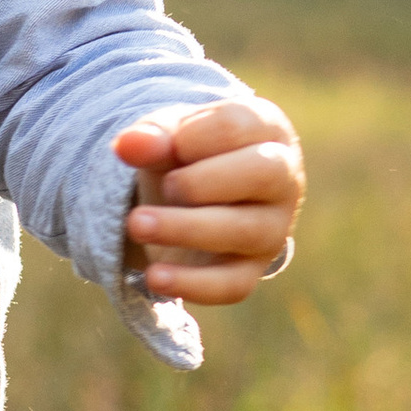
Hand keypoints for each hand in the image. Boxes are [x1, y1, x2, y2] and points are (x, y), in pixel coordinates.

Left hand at [113, 95, 303, 308]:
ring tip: (137, 224)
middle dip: (202, 181)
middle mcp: (282, 178)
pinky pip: (233, 285)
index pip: (237, 125)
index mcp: (266, 129)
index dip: (192, 136)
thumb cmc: (186, 153)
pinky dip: (192, 283)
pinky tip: (155, 276)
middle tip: (164, 186)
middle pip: (262, 174)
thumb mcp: (167, 135)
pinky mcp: (251, 270)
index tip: (167, 147)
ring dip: (186, 229)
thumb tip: (128, 145)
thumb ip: (152, 135)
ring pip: (245, 231)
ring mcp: (273, 227)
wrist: (186, 196)